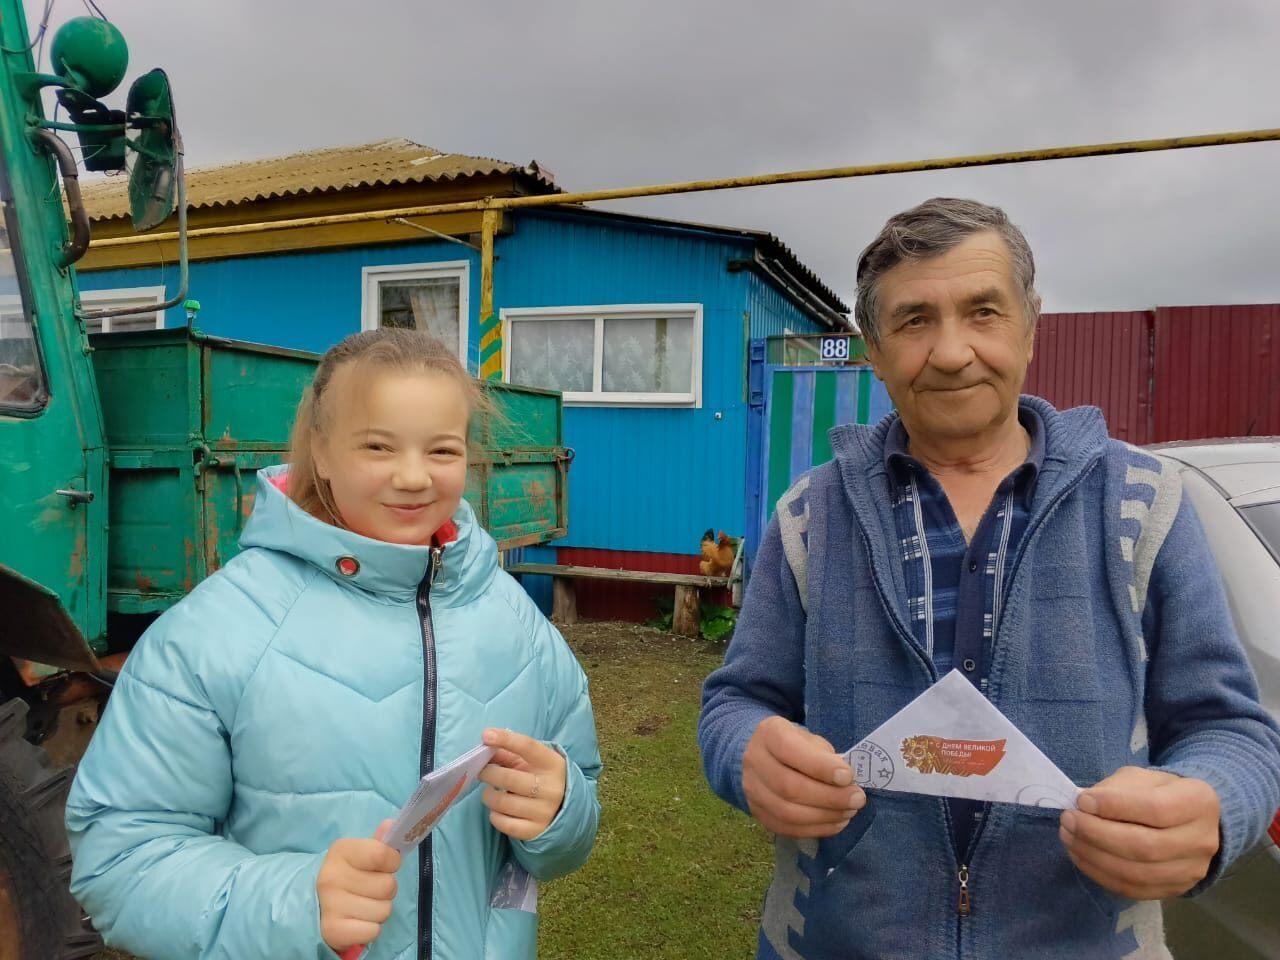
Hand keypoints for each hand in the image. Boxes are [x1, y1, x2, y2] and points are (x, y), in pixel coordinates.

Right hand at [317, 820, 399, 951]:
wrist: (313, 903)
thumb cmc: (346, 874)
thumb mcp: (359, 853)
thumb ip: (378, 842)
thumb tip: (392, 824)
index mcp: (340, 851)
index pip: (383, 855)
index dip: (392, 862)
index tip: (385, 865)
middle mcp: (331, 877)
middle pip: (388, 886)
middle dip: (386, 890)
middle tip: (370, 889)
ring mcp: (330, 905)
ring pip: (384, 910)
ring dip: (379, 910)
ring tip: (363, 905)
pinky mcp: (332, 930)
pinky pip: (373, 931)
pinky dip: (370, 928)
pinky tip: (357, 921)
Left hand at [479, 728, 567, 840]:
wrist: (564, 806)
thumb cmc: (540, 777)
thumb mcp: (530, 761)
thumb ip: (507, 752)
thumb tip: (484, 744)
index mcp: (552, 764)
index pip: (528, 747)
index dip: (506, 739)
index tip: (486, 735)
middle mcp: (551, 788)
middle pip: (509, 778)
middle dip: (488, 773)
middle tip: (481, 772)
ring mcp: (544, 811)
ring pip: (503, 802)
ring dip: (489, 795)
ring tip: (490, 792)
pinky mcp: (535, 830)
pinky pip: (505, 824)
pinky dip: (495, 815)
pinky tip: (498, 810)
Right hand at [742, 715, 864, 837]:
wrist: (766, 756)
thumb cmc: (797, 746)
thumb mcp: (811, 739)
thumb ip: (825, 756)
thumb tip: (846, 781)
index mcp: (768, 734)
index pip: (789, 750)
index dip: (820, 766)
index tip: (848, 776)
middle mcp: (754, 761)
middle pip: (789, 787)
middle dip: (829, 797)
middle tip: (857, 799)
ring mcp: (752, 791)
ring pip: (787, 812)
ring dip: (824, 816)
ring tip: (849, 812)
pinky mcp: (758, 814)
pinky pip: (787, 828)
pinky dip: (816, 829)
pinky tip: (836, 822)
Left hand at [1059, 766, 1220, 899]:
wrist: (1188, 820)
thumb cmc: (1159, 792)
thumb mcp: (1142, 778)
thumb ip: (1117, 789)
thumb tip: (1084, 804)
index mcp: (1199, 802)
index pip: (1156, 809)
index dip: (1114, 806)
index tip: (1082, 800)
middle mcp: (1202, 841)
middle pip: (1145, 846)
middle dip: (1097, 834)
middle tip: (1068, 820)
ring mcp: (1191, 871)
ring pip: (1137, 873)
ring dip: (1093, 855)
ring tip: (1068, 836)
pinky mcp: (1174, 890)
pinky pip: (1132, 889)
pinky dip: (1099, 873)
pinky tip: (1080, 855)